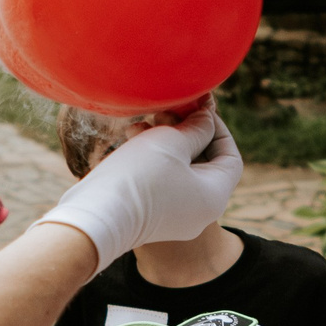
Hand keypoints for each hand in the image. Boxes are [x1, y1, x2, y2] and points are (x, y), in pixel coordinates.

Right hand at [38, 108, 242, 273]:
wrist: (95, 217)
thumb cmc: (138, 176)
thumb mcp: (173, 141)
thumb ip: (196, 127)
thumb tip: (206, 119)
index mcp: (214, 197)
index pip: (229, 156)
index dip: (216, 127)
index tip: (196, 107)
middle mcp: (199, 212)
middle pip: (203, 163)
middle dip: (185, 131)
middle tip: (166, 109)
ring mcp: (174, 217)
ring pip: (178, 170)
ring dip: (164, 141)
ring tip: (142, 122)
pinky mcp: (150, 217)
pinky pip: (160, 182)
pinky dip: (151, 159)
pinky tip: (131, 137)